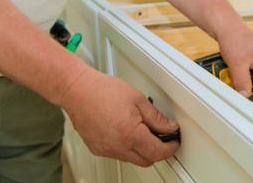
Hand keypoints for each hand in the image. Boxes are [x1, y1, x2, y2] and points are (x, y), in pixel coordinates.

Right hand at [60, 68, 178, 166]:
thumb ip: (157, 117)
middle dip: (157, 151)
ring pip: (132, 159)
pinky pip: (118, 154)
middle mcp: (117, 147)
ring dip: (141, 150)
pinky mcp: (97, 149)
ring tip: (142, 130)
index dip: (170, 148)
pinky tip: (126, 131)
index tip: (174, 142)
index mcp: (130, 135)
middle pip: (146, 160)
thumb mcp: (138, 100)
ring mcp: (105, 149)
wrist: (77, 90)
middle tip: (162, 136)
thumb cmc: (103, 91)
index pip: (157, 152)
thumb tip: (169, 127)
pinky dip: (126, 147)